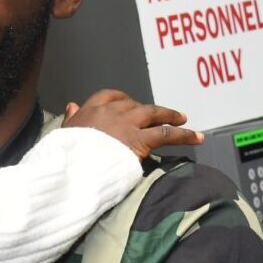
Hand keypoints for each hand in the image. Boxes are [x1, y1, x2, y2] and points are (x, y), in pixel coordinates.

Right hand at [63, 89, 202, 158]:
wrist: (73, 166)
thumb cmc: (67, 154)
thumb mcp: (64, 133)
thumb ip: (71, 119)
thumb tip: (72, 105)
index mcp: (91, 110)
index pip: (110, 96)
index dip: (122, 100)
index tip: (128, 104)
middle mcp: (112, 112)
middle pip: (135, 105)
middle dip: (148, 110)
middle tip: (159, 114)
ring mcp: (128, 125)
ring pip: (154, 114)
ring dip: (170, 115)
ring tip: (182, 119)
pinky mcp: (140, 140)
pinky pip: (166, 134)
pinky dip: (184, 135)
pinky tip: (198, 138)